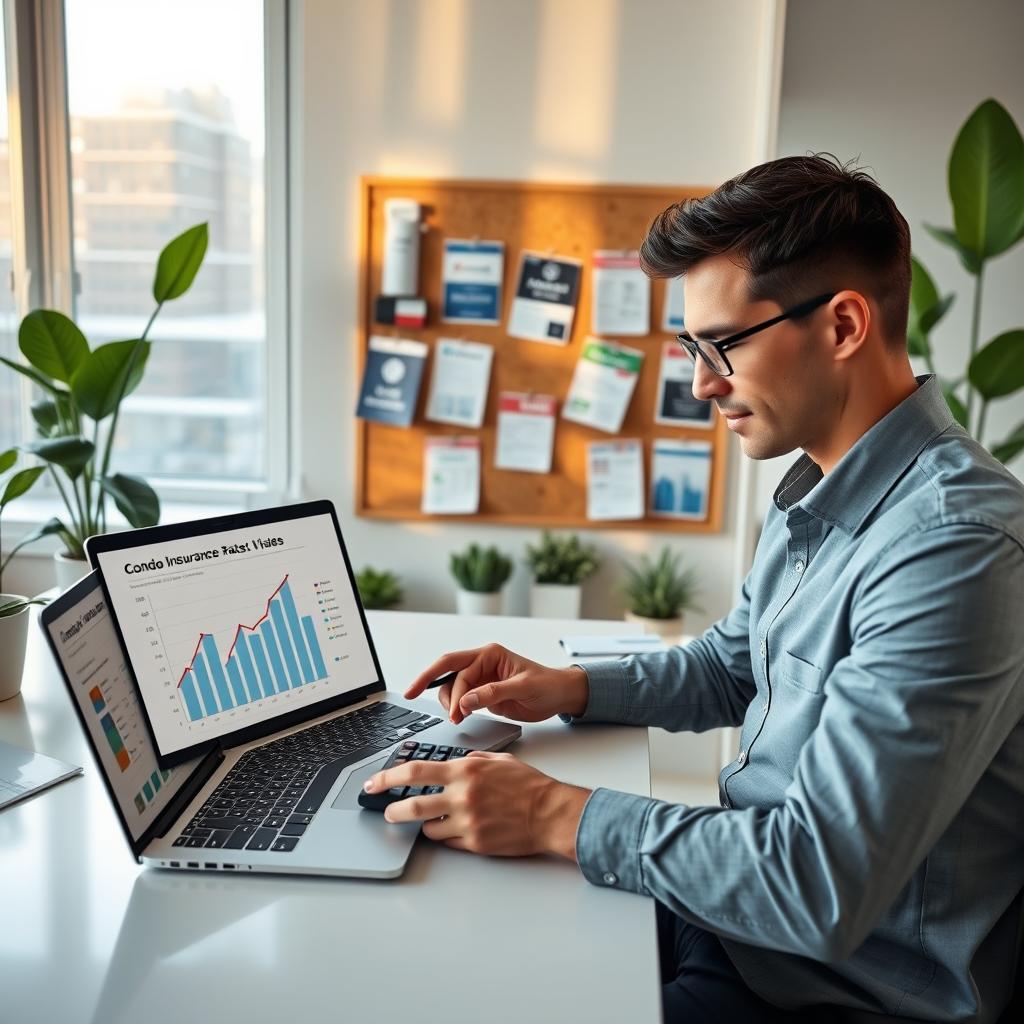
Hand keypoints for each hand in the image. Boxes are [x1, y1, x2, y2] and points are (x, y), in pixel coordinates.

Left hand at [363, 751, 590, 858]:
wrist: (551, 814)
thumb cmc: (529, 787)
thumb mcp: (499, 761)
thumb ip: (472, 760)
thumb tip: (455, 762)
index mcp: (465, 771)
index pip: (415, 771)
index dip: (388, 776)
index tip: (374, 782)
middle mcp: (462, 796)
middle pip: (412, 805)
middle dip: (392, 809)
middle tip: (386, 810)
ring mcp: (467, 822)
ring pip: (427, 828)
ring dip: (424, 825)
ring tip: (430, 821)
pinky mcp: (474, 844)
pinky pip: (448, 843)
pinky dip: (446, 837)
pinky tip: (456, 830)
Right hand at [404, 643, 588, 724]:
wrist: (560, 695)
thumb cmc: (547, 685)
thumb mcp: (524, 687)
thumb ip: (494, 692)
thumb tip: (467, 700)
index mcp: (490, 654)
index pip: (461, 669)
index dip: (454, 691)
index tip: (453, 711)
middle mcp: (482, 663)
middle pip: (446, 669)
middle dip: (428, 682)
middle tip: (413, 696)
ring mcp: (480, 678)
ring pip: (450, 685)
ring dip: (447, 700)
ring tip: (456, 717)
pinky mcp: (482, 693)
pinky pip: (459, 697)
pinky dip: (454, 706)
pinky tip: (456, 715)